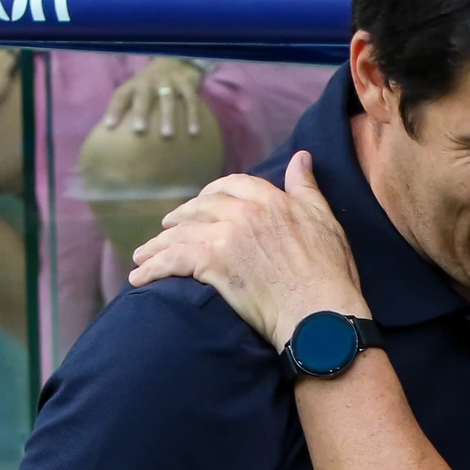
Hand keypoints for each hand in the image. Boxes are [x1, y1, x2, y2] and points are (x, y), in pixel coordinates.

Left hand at [102, 57, 205, 138]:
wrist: (176, 61)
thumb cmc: (151, 85)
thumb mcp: (137, 90)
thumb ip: (127, 106)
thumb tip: (111, 130)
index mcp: (134, 84)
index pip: (121, 95)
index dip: (115, 109)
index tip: (109, 126)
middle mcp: (150, 81)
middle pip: (144, 95)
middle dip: (141, 112)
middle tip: (139, 130)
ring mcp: (168, 80)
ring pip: (168, 98)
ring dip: (167, 116)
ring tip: (166, 135)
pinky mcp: (186, 82)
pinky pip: (190, 100)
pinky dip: (192, 115)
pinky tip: (193, 132)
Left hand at [129, 152, 364, 347]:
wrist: (319, 312)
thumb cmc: (330, 273)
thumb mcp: (325, 220)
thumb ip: (306, 188)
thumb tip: (300, 157)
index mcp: (270, 199)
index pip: (230, 186)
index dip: (211, 194)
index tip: (201, 204)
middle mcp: (244, 211)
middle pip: (199, 208)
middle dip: (179, 218)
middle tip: (166, 228)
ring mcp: (226, 236)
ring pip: (180, 234)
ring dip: (157, 245)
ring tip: (142, 256)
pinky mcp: (212, 263)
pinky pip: (171, 260)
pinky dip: (152, 268)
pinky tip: (139, 277)